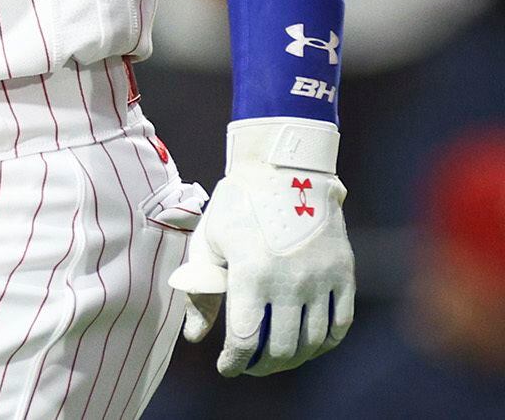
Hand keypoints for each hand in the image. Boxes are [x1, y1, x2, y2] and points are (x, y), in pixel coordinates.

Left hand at [167, 119, 354, 375]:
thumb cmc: (238, 206)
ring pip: (312, 342)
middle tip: (249, 366)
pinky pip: (340, 325)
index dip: (234, 362)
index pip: (244, 339)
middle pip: (280, 348)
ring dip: (292, 359)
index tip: (226, 367)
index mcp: (251, 274)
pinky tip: (307, 345)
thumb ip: (201, 292)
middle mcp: (290, 282)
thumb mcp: (209, 243)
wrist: (285, 171)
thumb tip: (194, 336)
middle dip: (261, 366)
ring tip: (274, 358)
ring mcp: (321, 280)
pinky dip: (324, 344)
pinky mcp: (344, 275)